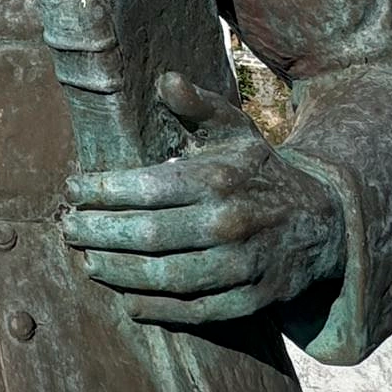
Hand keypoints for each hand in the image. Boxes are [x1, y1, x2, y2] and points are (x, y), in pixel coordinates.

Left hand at [59, 71, 344, 326]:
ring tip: (88, 261)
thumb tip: (165, 80)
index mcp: (219, 179)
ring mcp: (241, 267)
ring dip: (118, 272)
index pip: (146, 188)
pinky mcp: (249, 301)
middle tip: (68, 228)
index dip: (102, 191)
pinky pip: (192, 311)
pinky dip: (154, 308)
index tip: (72, 188)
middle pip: (148, 235)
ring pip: (165, 278)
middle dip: (99, 233)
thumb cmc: (259, 172)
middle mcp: (229, 224)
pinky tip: (126, 298)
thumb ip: (197, 106)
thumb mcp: (235, 130)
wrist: (323, 223)